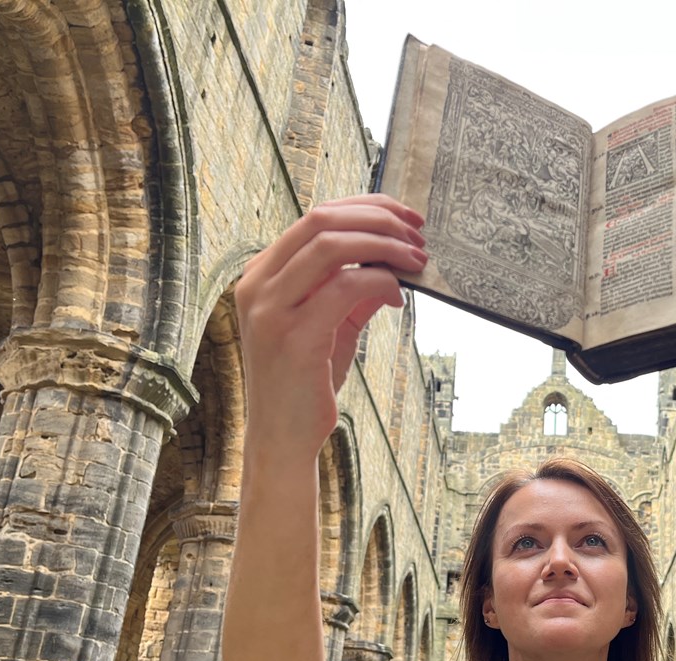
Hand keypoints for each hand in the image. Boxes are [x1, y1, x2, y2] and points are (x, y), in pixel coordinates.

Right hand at [234, 195, 426, 457]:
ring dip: (385, 245)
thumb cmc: (306, 383)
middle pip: (321, 219)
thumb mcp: (332, 326)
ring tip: (416, 259)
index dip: (365, 208)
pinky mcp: (293, 334)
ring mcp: (270, 308)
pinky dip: (381, 282)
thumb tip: (391, 262)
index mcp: (261, 274)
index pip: (314, 217)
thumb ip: (353, 291)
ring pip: (332, 245)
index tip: (405, 217)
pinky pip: (346, 287)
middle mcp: (257, 284)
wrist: (283, 437)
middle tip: (418, 233)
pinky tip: (398, 298)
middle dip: (379, 218)